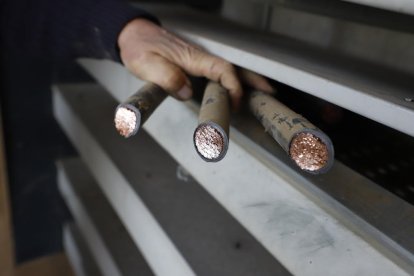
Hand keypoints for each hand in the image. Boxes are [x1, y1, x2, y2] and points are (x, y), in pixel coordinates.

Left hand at [118, 18, 272, 109]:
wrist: (133, 35)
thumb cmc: (140, 47)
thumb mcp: (147, 64)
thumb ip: (167, 78)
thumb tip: (187, 92)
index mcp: (192, 58)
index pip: (222, 69)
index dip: (233, 85)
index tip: (236, 101)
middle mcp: (199, 58)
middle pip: (232, 68)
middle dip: (252, 79)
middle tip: (269, 91)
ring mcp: (198, 61)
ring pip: (228, 70)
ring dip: (245, 80)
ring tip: (260, 92)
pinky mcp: (193, 65)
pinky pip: (218, 72)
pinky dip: (231, 80)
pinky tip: (234, 89)